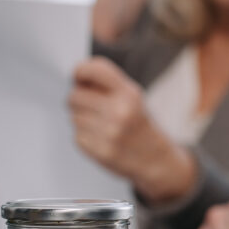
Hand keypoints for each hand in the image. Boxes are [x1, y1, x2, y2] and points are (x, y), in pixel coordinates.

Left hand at [68, 57, 194, 200]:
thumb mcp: (132, 98)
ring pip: (74, 117)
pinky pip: (77, 136)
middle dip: (78, 100)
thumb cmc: (138, 124)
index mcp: (129, 94)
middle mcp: (120, 112)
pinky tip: (101, 139)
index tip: (77, 77)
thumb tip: (75, 80)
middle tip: (91, 106)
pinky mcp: (100, 151)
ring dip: (82, 120)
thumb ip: (107, 85)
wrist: (154, 158)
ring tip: (101, 125)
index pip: (95, 70)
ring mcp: (110, 133)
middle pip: (75, 95)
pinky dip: (85, 137)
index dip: (80, 71)